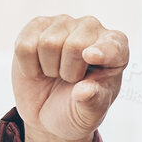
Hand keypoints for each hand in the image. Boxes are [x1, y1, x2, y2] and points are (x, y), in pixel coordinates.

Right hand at [11, 14, 128, 141]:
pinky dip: (28, 65)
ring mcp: (64, 24)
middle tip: (69, 80)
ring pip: (48, 43)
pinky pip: (25, 45)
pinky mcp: (37, 26)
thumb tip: (86, 90)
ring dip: (48, 68)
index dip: (103, 50)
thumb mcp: (88, 116)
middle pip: (75, 45)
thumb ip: (92, 105)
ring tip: (55, 73)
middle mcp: (92, 30)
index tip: (91, 57)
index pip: (114, 45)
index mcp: (115, 52)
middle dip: (67, 72)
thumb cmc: (75, 110)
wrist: (46, 112)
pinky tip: (39, 68)